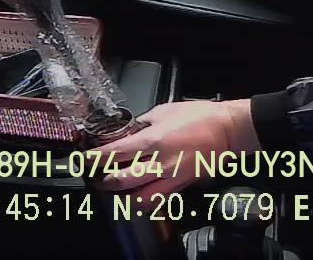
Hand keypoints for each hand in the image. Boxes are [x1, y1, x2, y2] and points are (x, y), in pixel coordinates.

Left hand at [94, 100, 259, 199]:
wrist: (227, 130)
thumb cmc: (200, 116)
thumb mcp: (165, 110)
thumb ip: (144, 122)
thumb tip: (131, 130)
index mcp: (153, 140)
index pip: (114, 154)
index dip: (94, 159)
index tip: (84, 160)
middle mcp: (159, 163)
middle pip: (121, 181)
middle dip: (104, 182)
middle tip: (97, 177)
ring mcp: (171, 177)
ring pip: (139, 199)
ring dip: (122, 198)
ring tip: (116, 191)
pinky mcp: (181, 185)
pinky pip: (158, 200)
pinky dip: (144, 202)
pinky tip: (138, 196)